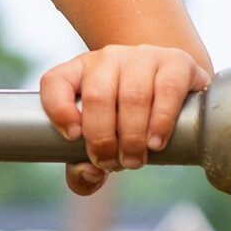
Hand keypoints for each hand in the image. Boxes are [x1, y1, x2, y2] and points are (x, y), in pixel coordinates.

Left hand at [40, 44, 210, 196]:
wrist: (174, 90)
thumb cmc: (126, 121)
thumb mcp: (100, 141)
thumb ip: (82, 170)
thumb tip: (90, 173)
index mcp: (79, 72)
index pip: (55, 82)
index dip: (58, 110)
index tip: (72, 138)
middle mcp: (108, 59)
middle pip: (97, 96)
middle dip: (102, 139)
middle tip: (111, 163)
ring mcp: (142, 57)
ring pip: (133, 96)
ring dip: (132, 137)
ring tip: (134, 160)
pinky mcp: (176, 63)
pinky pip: (167, 90)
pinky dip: (160, 121)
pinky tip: (155, 143)